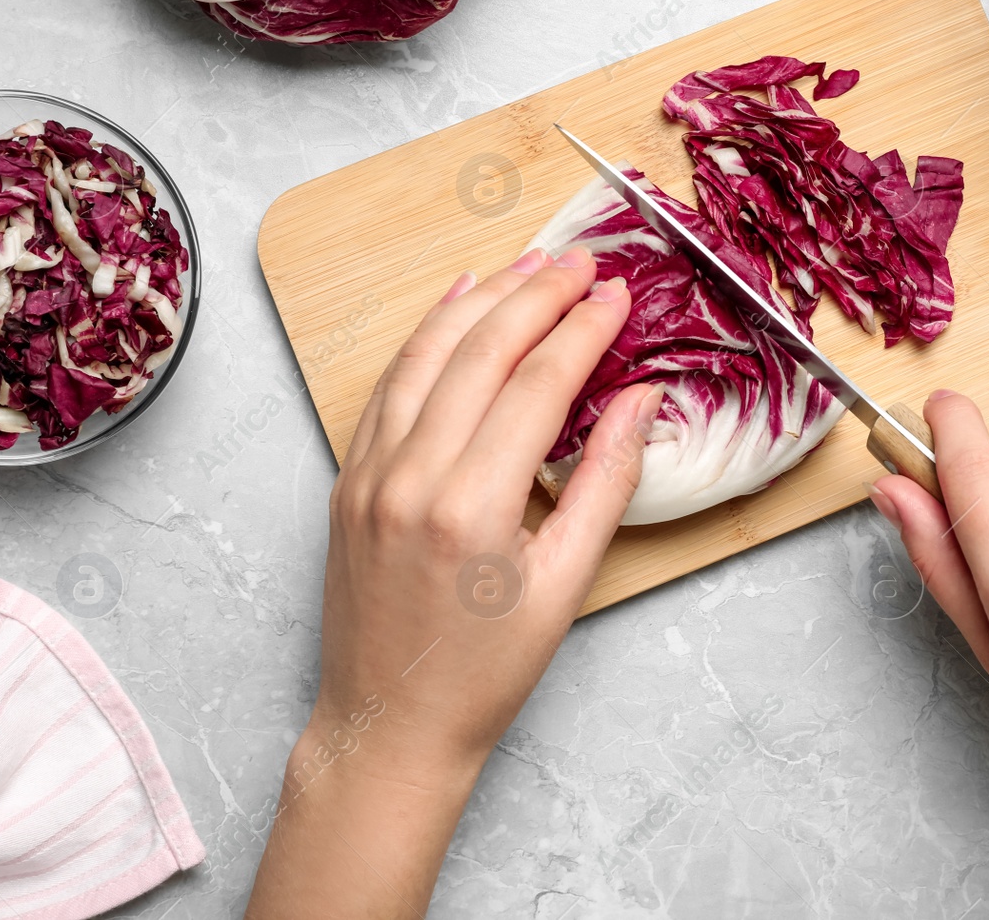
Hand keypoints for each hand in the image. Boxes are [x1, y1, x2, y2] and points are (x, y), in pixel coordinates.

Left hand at [247, 246, 660, 919]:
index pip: (536, 384)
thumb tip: (641, 401)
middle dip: (536, 295)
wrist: (387, 726)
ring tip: (527, 264)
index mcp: (472, 506)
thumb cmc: (483, 672)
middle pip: (481, 351)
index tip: (616, 294)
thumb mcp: (565, 587)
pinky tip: (454, 305)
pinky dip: (424, 336)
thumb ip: (606, 483)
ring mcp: (369, 474)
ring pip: (427, 355)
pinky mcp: (347, 480)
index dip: (582, 330)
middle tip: (581, 262)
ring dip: (480, 299)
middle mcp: (411, 477)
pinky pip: (388, 386)